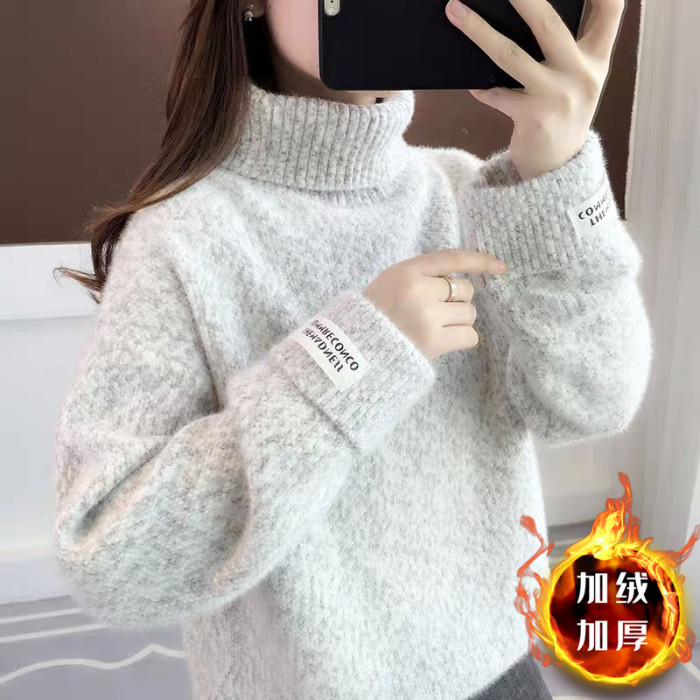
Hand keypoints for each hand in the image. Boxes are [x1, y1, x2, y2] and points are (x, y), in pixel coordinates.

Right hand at [363, 248, 507, 360]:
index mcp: (407, 270)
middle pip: (465, 289)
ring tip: (436, 327)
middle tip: (436, 312)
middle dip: (457, 300)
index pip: (453, 258)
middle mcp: (419, 290)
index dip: (480, 261)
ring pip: (470, 313)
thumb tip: (460, 279)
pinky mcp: (435, 341)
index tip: (501, 268)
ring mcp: (428, 316)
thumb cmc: (374, 314)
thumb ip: (422, 275)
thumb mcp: (391, 281)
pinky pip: (470, 335)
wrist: (355, 349)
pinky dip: (462, 338)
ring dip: (459, 320)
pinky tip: (444, 341)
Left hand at [445, 0, 625, 180]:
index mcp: (598, 57)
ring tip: (455, 10)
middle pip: (548, 23)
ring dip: (478, 30)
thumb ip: (573, 43)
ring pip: (511, 54)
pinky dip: (482, 86)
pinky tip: (472, 81)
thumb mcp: (580, 77)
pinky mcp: (532, 117)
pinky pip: (496, 93)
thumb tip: (531, 8)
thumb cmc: (563, 111)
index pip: (610, 9)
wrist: (558, 166)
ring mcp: (556, 96)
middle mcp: (582, 74)